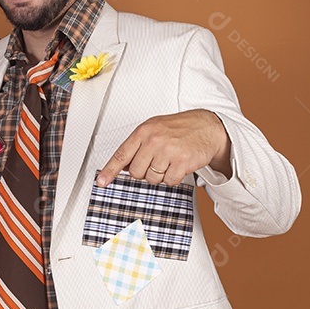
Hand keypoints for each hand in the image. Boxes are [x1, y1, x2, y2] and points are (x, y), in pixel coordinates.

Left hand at [97, 109, 230, 186]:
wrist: (207, 127)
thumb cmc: (180, 128)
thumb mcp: (154, 129)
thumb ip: (138, 145)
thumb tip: (124, 166)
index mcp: (144, 131)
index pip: (121, 155)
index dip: (109, 171)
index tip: (101, 181)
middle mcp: (154, 140)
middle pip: (137, 172)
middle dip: (145, 172)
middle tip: (156, 162)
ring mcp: (168, 151)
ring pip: (152, 179)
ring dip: (160, 175)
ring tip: (169, 161)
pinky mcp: (182, 162)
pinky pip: (169, 181)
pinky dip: (173, 177)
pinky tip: (178, 165)